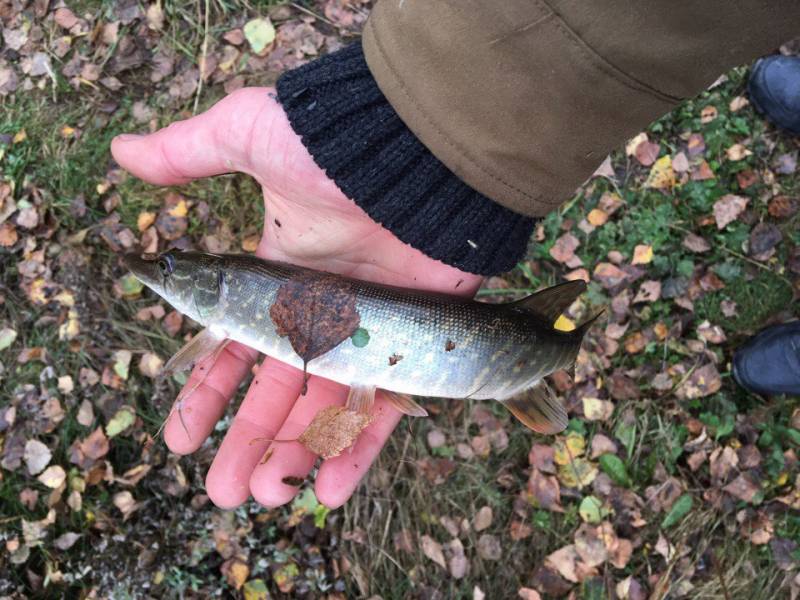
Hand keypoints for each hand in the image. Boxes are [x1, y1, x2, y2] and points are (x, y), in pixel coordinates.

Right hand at [111, 88, 481, 508]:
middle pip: (276, 390)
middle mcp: (318, 313)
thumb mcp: (248, 135)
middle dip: (246, 440)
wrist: (421, 156)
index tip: (180, 438)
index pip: (232, 346)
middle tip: (222, 492)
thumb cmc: (334, 149)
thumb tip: (120, 153)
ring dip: (293, 455)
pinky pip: (382, 410)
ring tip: (264, 496)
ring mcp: (365, 334)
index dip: (206, 392)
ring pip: (323, 409)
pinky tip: (328, 492)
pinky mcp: (410, 348)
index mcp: (276, 276)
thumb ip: (187, 153)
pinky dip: (356, 451)